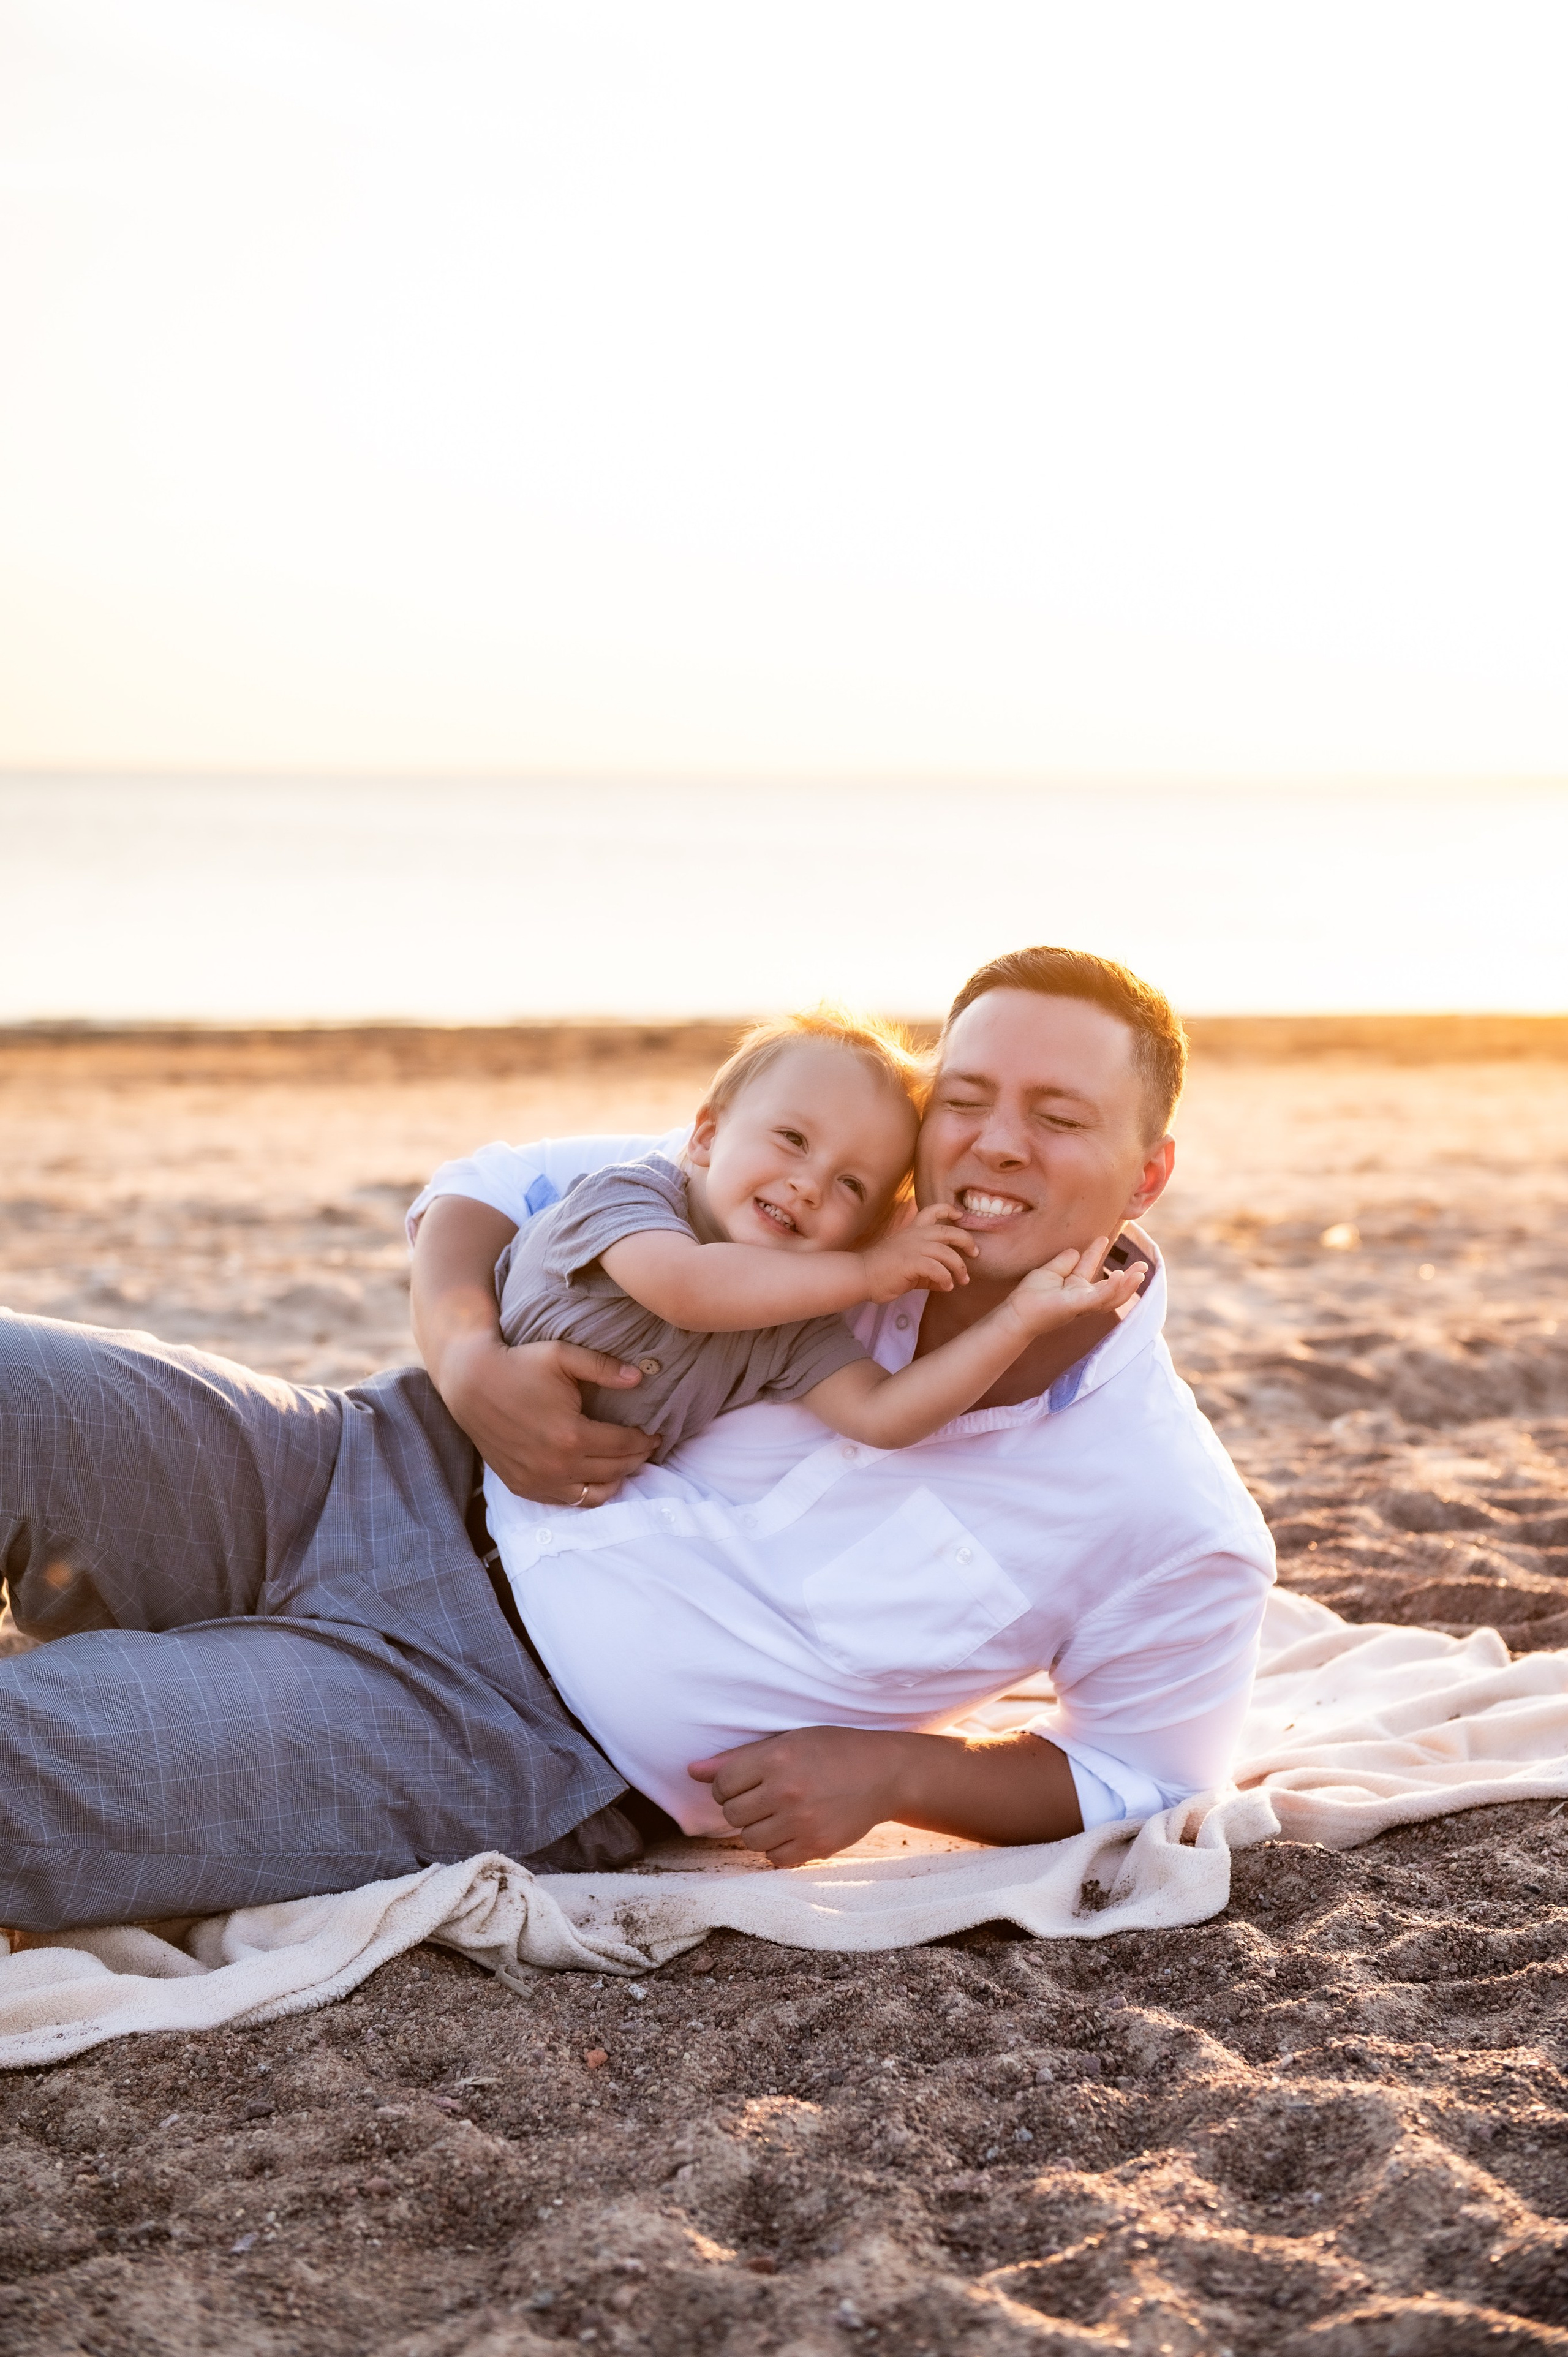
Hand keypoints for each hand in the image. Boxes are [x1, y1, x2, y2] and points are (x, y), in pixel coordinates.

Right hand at [440, 1333, 656, 1505]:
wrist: (471, 1384)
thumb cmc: (518, 1365)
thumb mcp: (563, 1356)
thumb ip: (604, 1367)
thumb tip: (639, 1378)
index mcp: (572, 1435)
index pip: (624, 1446)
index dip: (645, 1440)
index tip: (655, 1434)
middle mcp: (557, 1465)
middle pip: (615, 1471)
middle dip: (637, 1459)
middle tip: (646, 1447)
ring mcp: (538, 1480)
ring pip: (594, 1495)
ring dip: (616, 1480)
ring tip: (624, 1463)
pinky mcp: (523, 1487)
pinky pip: (567, 1501)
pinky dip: (586, 1491)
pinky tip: (593, 1475)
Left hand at [686, 1726, 905, 1865]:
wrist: (884, 1773)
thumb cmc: (832, 1751)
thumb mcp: (787, 1742)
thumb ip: (737, 1759)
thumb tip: (691, 1771)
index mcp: (777, 1758)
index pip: (722, 1784)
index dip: (727, 1785)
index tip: (744, 1782)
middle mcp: (787, 1790)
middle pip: (732, 1814)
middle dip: (741, 1807)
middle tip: (763, 1798)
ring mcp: (803, 1821)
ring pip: (750, 1839)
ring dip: (757, 1829)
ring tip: (778, 1814)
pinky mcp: (817, 1845)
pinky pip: (774, 1859)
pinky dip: (778, 1849)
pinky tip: (793, 1830)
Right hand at [858, 1203, 977, 1303]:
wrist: (861, 1275)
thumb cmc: (883, 1271)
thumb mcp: (909, 1266)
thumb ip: (929, 1271)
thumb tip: (947, 1282)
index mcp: (912, 1231)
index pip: (932, 1211)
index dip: (948, 1210)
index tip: (959, 1215)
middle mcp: (915, 1235)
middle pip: (949, 1231)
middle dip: (967, 1241)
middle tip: (975, 1253)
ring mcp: (913, 1248)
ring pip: (947, 1253)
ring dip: (959, 1267)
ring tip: (962, 1280)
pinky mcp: (911, 1262)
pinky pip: (937, 1269)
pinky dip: (946, 1279)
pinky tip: (947, 1287)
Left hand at [1003, 1236, 1146, 1338]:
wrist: (1017, 1314)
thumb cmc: (1030, 1296)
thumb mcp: (1049, 1271)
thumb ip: (1063, 1262)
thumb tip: (1075, 1251)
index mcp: (1074, 1287)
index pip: (1089, 1267)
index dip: (1096, 1251)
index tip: (1103, 1237)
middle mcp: (1082, 1296)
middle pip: (1111, 1287)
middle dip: (1128, 1278)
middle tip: (1143, 1266)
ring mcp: (1082, 1303)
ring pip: (1111, 1296)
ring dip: (1127, 1285)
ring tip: (1140, 1273)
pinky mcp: (1078, 1306)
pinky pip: (1099, 1297)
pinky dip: (1112, 1288)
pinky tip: (1121, 1277)